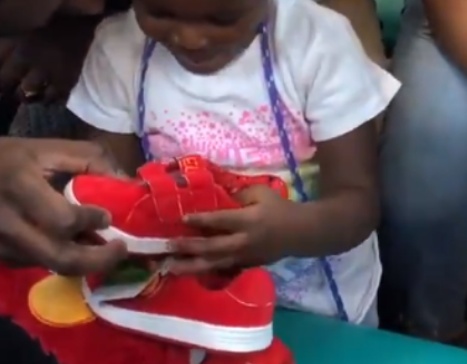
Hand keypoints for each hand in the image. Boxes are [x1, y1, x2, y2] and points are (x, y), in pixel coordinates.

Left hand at [0, 18, 97, 102]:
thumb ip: (27, 24)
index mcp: (18, 33)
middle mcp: (25, 53)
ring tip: (28, 98)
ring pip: (25, 92)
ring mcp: (44, 70)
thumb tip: (14, 34)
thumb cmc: (72, 13)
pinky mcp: (63, 82)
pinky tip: (49, 99)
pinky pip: (50, 98)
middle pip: (5, 79)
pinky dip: (48, 100)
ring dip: (25, 96)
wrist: (100, 23)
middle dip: (6, 85)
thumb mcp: (44, 13)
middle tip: (10, 88)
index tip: (0, 68)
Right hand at [0, 137, 127, 274]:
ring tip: (104, 251)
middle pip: (59, 257)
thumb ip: (83, 158)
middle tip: (121, 250)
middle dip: (97, 261)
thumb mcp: (40, 147)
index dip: (91, 221)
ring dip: (83, 263)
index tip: (108, 216)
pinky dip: (60, 259)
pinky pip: (36, 264)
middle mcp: (9, 221)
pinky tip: (75, 247)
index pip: (62, 219)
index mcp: (20, 185)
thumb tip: (123, 178)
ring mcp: (1, 245)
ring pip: (50, 265)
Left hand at [168, 185, 298, 273]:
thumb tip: (216, 195)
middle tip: (168, 247)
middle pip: (212, 247)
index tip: (182, 218)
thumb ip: (238, 194)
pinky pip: (220, 270)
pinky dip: (203, 271)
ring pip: (213, 264)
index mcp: (248, 221)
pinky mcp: (244, 266)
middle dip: (189, 247)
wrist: (299, 234)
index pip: (221, 220)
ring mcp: (243, 257)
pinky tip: (187, 272)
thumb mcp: (261, 193)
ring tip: (170, 268)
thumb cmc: (279, 208)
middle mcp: (243, 241)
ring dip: (191, 266)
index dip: (201, 219)